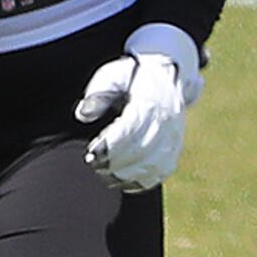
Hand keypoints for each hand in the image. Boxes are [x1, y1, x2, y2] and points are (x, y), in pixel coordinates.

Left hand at [76, 24, 203, 191]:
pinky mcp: (174, 148)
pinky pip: (162, 171)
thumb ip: (97, 93)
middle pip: (143, 149)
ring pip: (154, 164)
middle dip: (116, 162)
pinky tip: (122, 182)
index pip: (132, 128)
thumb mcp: (112, 75)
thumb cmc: (131, 76)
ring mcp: (174, 136)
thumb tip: (82, 114)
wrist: (164, 74)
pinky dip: (143, 181)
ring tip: (104, 175)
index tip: (91, 153)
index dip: (111, 145)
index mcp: (151, 101)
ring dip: (127, 175)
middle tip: (94, 164)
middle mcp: (167, 120)